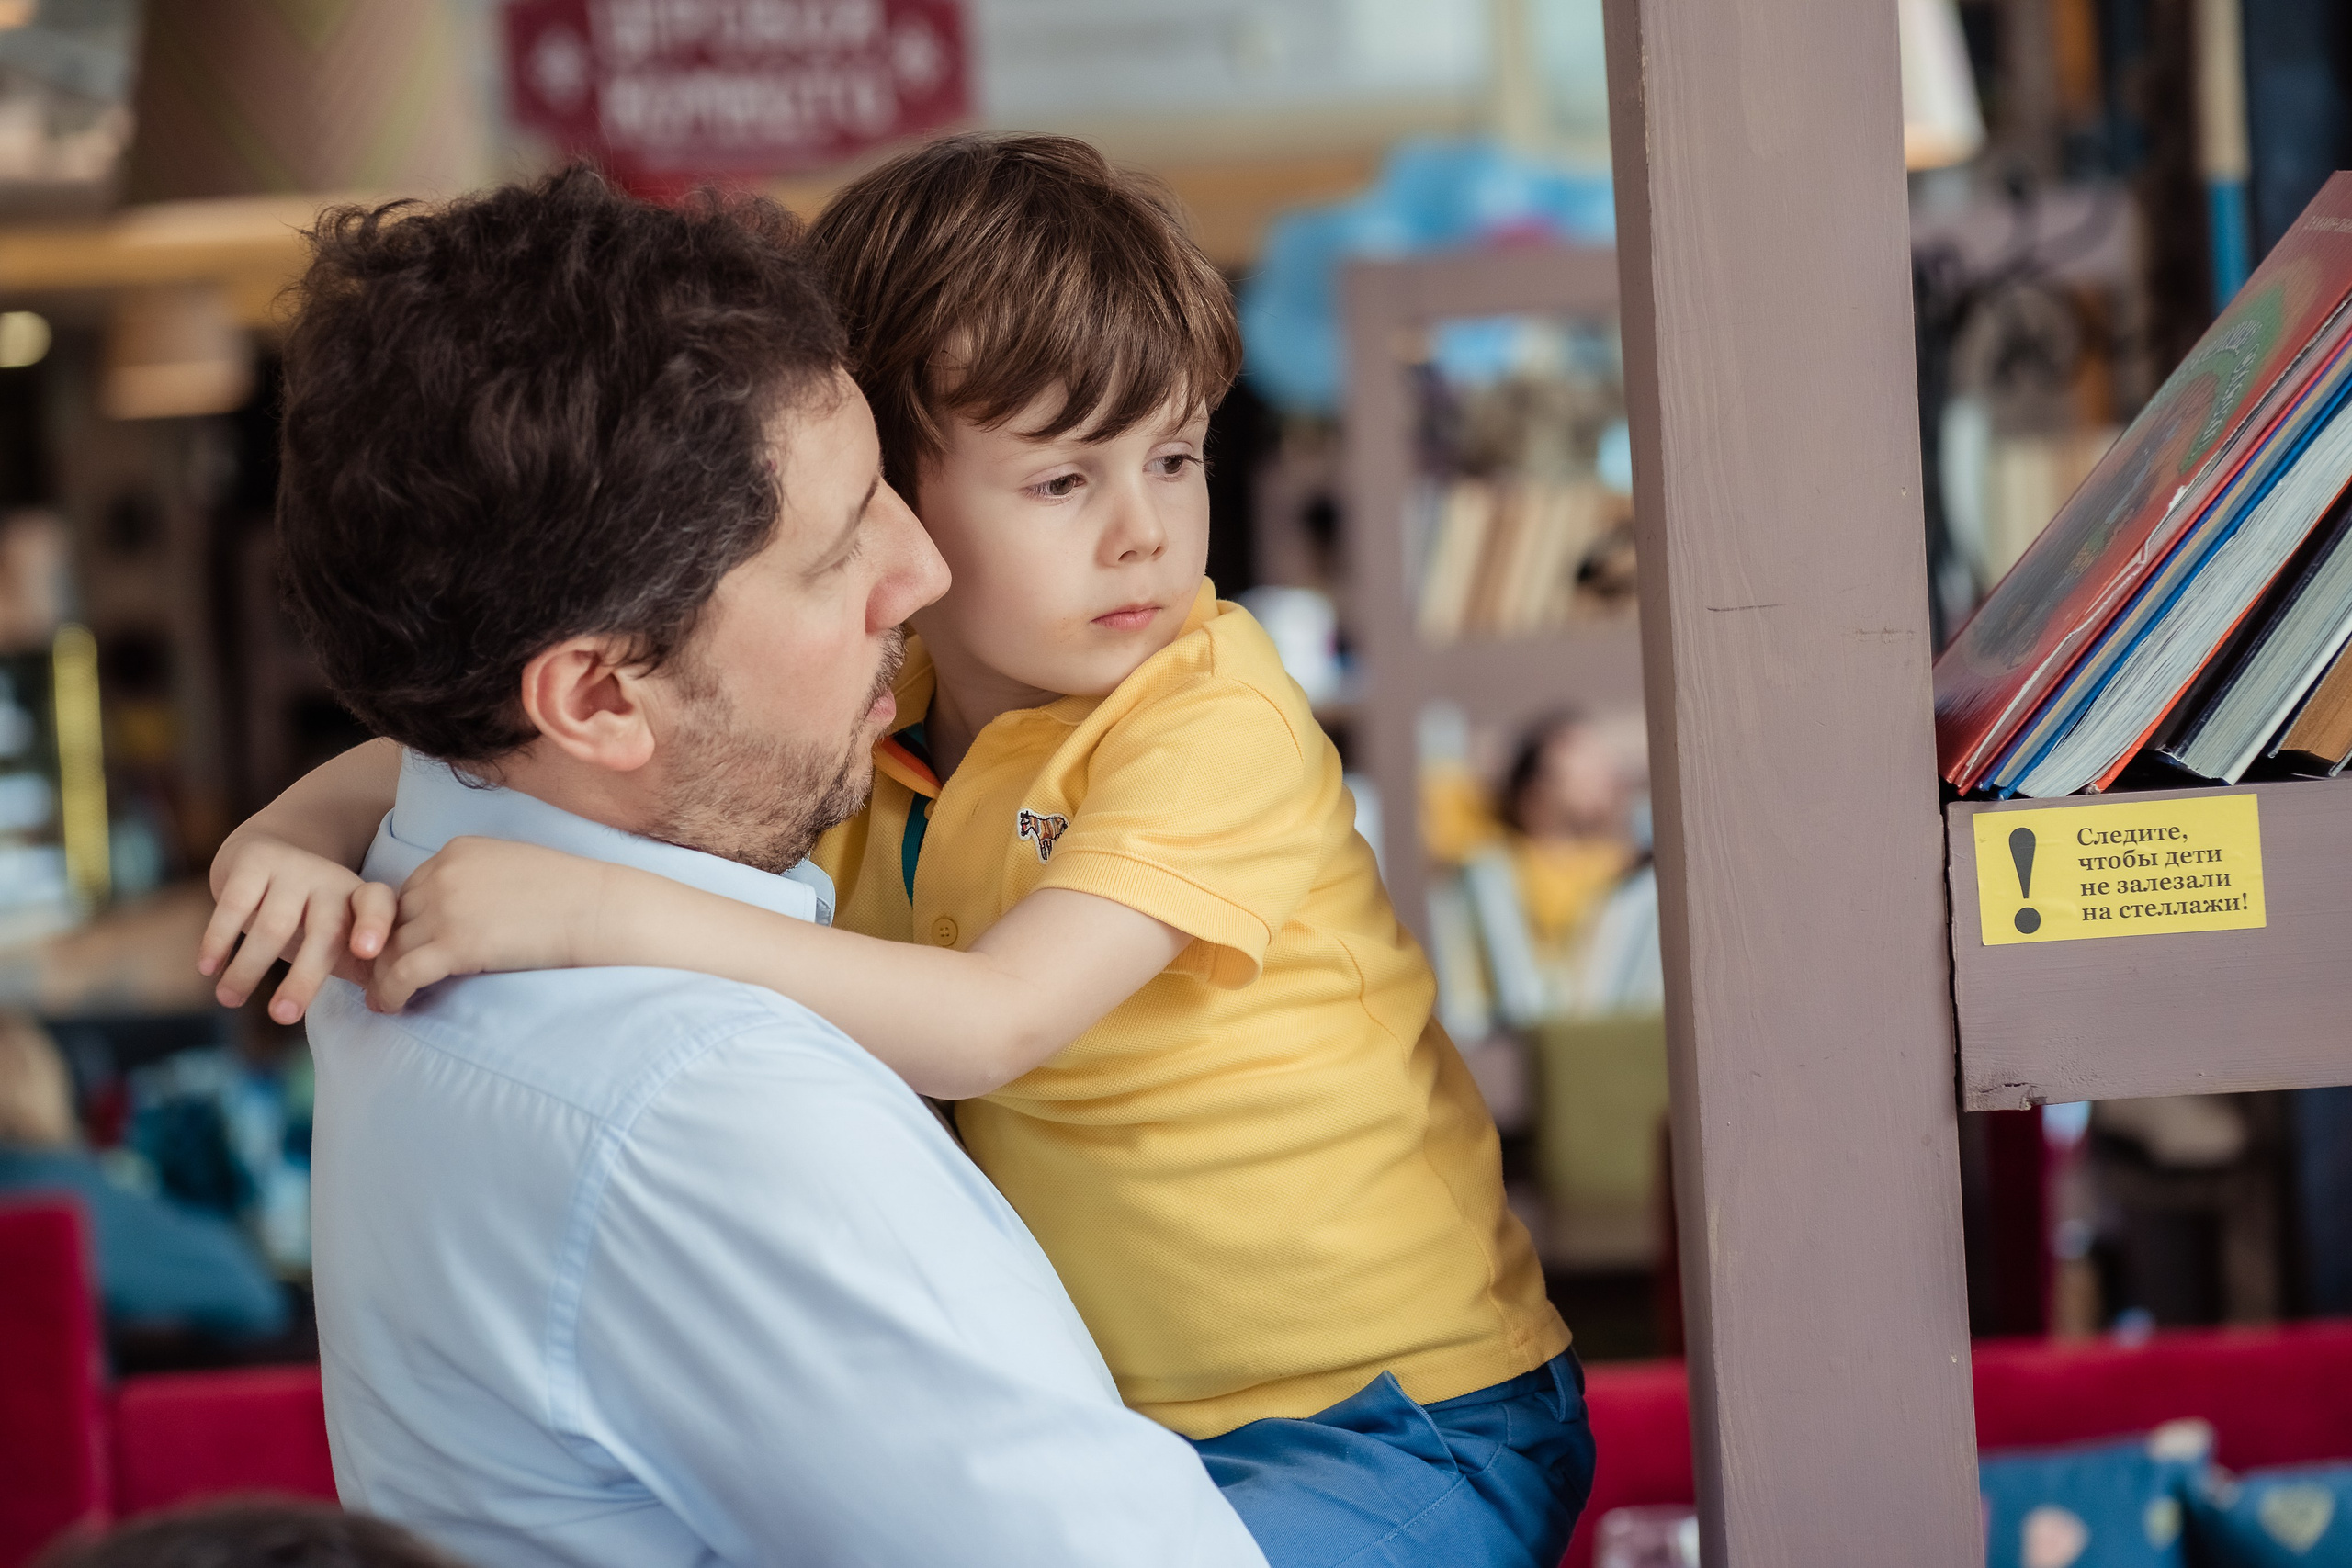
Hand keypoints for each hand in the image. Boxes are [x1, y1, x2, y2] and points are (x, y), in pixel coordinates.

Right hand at [200, 836, 395, 1022]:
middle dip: (305, 978)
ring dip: (249, 968)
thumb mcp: (340, 936)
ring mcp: (293, 868)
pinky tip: (208, 968)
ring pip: (274, 925)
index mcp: (359, 900)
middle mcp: (330, 880)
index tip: (366, 952)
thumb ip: (364, 968)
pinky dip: (219, 939)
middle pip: (324, 931)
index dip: (376, 924)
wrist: (267, 854)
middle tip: (283, 1017)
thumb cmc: (310, 914)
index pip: (378, 904)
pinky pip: (234, 905)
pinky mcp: (253, 861)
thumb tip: (386, 1005)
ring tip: (228, 1000)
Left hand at [366, 836, 616, 1011]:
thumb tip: (467, 912)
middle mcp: (442, 875)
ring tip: (382, 999)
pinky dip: (390, 993)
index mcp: (456, 852)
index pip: (410, 892)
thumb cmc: (572, 893)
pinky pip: (403, 973)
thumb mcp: (513, 867)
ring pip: (391, 948)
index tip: (403, 947)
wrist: (598, 908)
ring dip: (382, 976)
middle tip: (380, 978)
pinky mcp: (455, 944)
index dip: (404, 923)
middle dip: (385, 949)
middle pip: (393, 919)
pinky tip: (393, 1007)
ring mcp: (446, 908)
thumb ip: (479, 880)